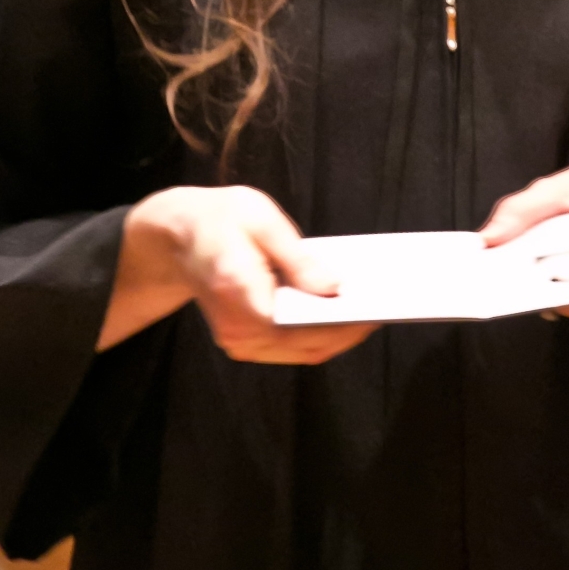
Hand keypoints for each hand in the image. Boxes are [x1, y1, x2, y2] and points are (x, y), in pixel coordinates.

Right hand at [98, 185, 378, 365]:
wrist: (177, 236)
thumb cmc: (220, 218)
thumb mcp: (260, 219)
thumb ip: (297, 257)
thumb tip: (334, 287)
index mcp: (239, 294)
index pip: (299, 327)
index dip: (342, 324)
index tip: (378, 309)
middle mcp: (237, 330)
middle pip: (307, 345)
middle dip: (350, 329)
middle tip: (391, 305)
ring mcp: (240, 341)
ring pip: (303, 351)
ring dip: (340, 333)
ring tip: (377, 304)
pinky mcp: (246, 341)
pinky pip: (292, 345)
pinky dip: (322, 332)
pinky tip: (347, 307)